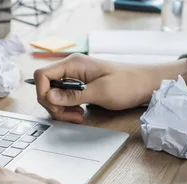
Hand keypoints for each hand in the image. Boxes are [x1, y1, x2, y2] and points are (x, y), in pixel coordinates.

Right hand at [33, 54, 186, 121]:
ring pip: (53, 95)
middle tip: (71, 116)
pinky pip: (63, 98)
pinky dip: (67, 108)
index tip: (56, 106)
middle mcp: (70, 68)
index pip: (42, 75)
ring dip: (61, 109)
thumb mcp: (100, 92)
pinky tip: (80, 113)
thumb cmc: (127, 84)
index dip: (42, 92)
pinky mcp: (78, 86)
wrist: (144, 84)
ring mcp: (74, 77)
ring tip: (78, 116)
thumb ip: (73, 95)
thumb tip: (49, 96)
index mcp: (73, 64)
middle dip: (54, 105)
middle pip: (45, 87)